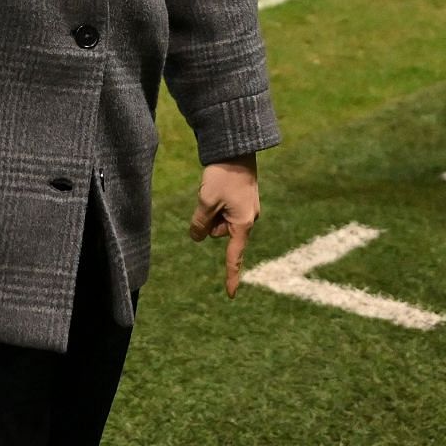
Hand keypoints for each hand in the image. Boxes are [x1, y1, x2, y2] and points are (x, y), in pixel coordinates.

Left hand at [188, 156, 259, 297]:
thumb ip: (200, 223)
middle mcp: (248, 219)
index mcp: (243, 223)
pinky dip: (217, 203)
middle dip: (210, 220)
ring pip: (220, 220)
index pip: (234, 255)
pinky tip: (218, 187)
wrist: (236, 150)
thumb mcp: (206, 201)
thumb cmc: (223, 176)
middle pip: (219, 232)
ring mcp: (246, 209)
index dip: (231, 275)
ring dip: (213, 210)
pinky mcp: (242, 200)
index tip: (230, 295)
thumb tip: (197, 237)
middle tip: (210, 197)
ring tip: (215, 189)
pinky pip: (224, 210)